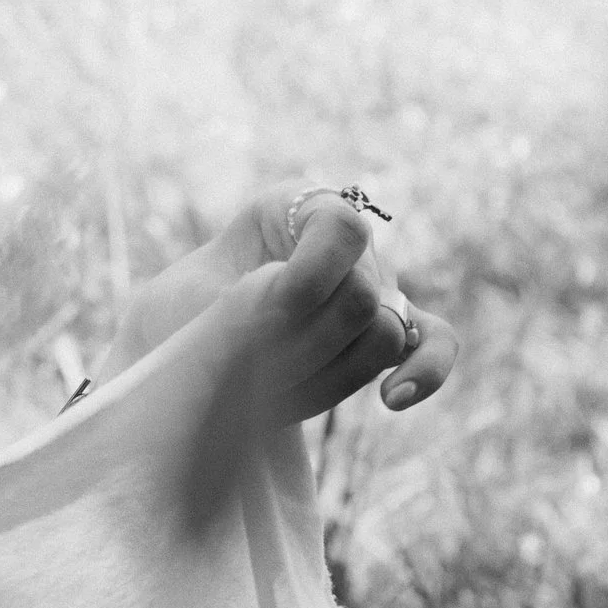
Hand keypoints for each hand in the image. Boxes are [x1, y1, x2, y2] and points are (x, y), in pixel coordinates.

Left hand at [104, 187, 455, 421]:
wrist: (176, 353)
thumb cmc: (177, 318)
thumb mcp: (189, 298)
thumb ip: (245, 303)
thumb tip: (297, 317)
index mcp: (293, 207)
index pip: (340, 227)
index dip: (307, 275)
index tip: (256, 302)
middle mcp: (342, 245)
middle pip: (362, 293)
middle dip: (307, 335)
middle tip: (250, 355)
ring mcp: (369, 289)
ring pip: (382, 334)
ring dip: (327, 367)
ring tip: (271, 383)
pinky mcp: (381, 336)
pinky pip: (431, 344)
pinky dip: (423, 371)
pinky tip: (391, 399)